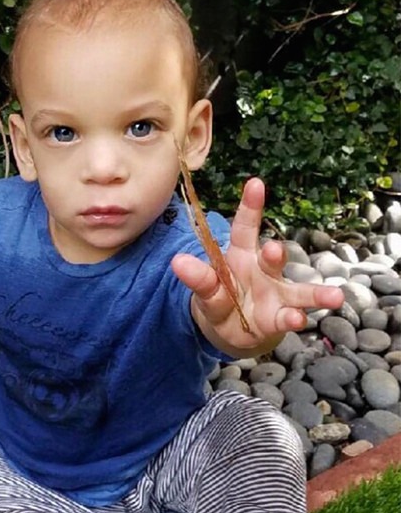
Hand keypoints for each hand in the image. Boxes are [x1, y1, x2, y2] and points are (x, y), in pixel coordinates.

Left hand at [171, 177, 343, 354]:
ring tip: (334, 296)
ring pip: (298, 292)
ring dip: (316, 294)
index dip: (250, 207)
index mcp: (242, 256)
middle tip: (273, 250)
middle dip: (274, 255)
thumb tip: (178, 261)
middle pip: (272, 260)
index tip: (255, 183)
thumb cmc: (221, 298)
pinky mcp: (278, 319)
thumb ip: (198, 278)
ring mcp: (275, 295)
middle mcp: (263, 272)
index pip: (245, 229)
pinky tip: (297, 319)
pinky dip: (293, 319)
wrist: (232, 328)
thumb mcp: (207, 289)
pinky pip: (288, 318)